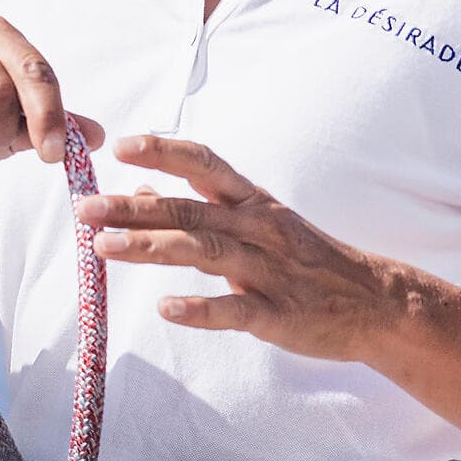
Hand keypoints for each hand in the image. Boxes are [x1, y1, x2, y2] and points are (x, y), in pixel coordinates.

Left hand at [77, 135, 407, 362]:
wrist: (375, 303)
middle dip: (135, 209)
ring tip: (104, 248)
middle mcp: (260, 231)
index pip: (207, 166)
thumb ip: (202, 207)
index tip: (121, 146)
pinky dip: (201, 309)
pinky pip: (236, 311)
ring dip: (152, 250)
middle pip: (191, 212)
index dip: (165, 152)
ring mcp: (271, 273)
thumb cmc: (310, 261)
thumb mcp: (260, 224)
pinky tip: (166, 309)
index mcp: (255, 205)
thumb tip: (141, 189)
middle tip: (84, 208)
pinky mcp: (280, 315)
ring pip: (205, 254)